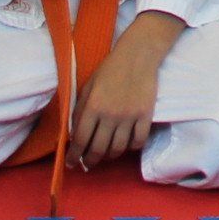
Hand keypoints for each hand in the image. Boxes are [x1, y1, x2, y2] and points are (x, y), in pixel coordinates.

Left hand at [68, 11, 177, 168]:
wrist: (138, 55)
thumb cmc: (109, 69)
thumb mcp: (88, 86)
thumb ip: (80, 110)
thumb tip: (74, 134)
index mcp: (93, 107)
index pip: (80, 140)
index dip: (74, 156)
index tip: (72, 164)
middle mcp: (110, 115)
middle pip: (99, 150)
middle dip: (90, 161)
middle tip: (88, 164)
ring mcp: (130, 117)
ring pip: (118, 149)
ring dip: (110, 156)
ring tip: (106, 154)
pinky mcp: (146, 116)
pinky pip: (138, 142)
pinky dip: (131, 147)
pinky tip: (126, 144)